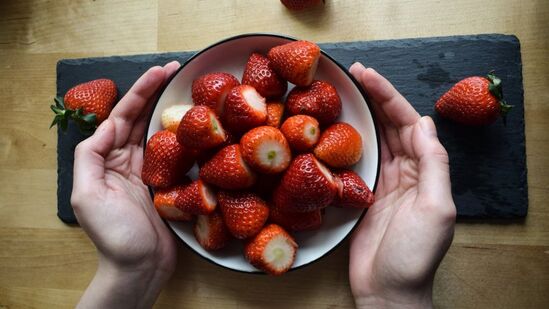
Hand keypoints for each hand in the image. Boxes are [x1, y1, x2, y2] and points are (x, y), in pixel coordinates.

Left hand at [71, 61, 179, 308]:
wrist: (140, 268)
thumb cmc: (114, 236)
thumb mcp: (87, 195)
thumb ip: (91, 156)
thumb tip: (109, 125)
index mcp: (108, 159)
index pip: (123, 116)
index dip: (140, 92)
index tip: (160, 71)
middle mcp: (128, 161)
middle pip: (142, 118)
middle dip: (157, 92)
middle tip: (178, 69)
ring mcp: (151, 172)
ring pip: (160, 132)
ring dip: (171, 109)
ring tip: (188, 89)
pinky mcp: (171, 184)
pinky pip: (178, 154)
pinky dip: (186, 137)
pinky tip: (198, 125)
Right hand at [348, 63, 455, 307]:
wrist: (388, 291)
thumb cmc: (414, 255)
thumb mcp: (436, 208)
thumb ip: (434, 164)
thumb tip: (424, 123)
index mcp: (426, 171)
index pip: (408, 124)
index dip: (390, 97)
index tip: (370, 76)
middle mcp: (406, 173)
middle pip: (390, 126)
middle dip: (375, 98)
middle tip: (354, 74)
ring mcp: (383, 183)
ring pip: (375, 140)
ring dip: (363, 114)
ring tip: (346, 91)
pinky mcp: (363, 196)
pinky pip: (358, 162)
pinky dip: (350, 142)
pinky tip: (338, 129)